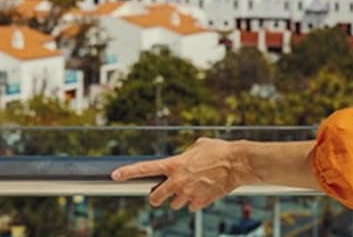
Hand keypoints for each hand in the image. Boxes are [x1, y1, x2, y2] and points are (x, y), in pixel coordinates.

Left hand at [111, 138, 258, 211]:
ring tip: (190, 188)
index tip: (115, 175)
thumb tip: (184, 159)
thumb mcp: (198, 146)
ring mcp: (188, 193)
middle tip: (159, 195)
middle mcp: (178, 181)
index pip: (145, 169)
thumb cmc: (219, 151)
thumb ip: (185, 155)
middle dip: (156, 197)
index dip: (127, 172)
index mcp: (174, 164)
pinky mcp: (200, 202)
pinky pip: (191, 206)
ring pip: (174, 204)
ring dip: (178, 198)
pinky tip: (203, 192)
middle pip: (155, 197)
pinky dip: (195, 202)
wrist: (238, 164)